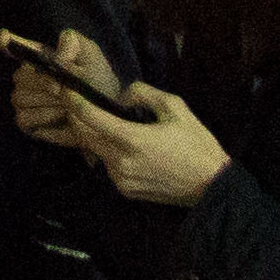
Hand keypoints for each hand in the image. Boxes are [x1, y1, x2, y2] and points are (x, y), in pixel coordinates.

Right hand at [3, 27, 124, 147]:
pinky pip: (23, 117)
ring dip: (46, 102)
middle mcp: (26, 76)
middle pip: (19, 76)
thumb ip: (72, 43)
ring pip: (20, 97)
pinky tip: (60, 116)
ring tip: (67, 104)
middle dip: (42, 83)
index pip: (7, 42)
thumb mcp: (91, 55)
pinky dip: (44, 118)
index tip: (4, 40)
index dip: (3, 40)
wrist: (106, 115)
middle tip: (63, 89)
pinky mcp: (26, 121)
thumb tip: (56, 56)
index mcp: (37, 56)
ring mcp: (23, 98)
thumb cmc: (96, 81)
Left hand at [58, 71, 231, 210]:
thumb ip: (144, 93)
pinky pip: (108, 166)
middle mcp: (120, 162)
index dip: (74, 101)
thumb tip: (121, 94)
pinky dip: (109, 153)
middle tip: (79, 103)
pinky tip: (123, 146)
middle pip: (84, 136)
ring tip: (106, 124)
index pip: (90, 117)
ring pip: (95, 151)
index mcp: (132, 140)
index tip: (68, 89)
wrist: (212, 187)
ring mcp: (121, 179)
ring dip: (95, 136)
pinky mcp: (126, 191)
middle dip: (77, 118)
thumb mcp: (176, 108)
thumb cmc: (196, 145)